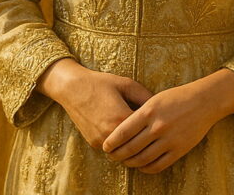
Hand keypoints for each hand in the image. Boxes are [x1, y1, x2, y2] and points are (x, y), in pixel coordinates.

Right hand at [38, 59, 152, 150]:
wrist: (72, 88)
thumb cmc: (101, 83)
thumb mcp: (126, 84)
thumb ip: (145, 96)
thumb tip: (161, 108)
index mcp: (121, 118)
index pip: (146, 131)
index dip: (154, 127)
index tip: (161, 121)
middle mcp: (110, 134)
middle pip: (136, 146)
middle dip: (145, 140)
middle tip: (153, 132)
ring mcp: (100, 141)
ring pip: (123, 151)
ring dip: (132, 145)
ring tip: (140, 133)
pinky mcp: (93, 143)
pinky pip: (112, 149)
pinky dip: (120, 145)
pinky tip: (126, 133)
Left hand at [102, 81, 219, 173]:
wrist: (203, 101)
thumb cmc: (177, 97)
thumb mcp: (155, 99)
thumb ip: (140, 113)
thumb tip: (122, 130)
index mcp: (149, 111)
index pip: (123, 132)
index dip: (111, 142)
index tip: (105, 146)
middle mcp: (157, 127)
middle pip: (130, 148)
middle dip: (117, 155)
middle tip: (112, 156)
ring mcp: (169, 140)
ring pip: (142, 159)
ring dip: (130, 163)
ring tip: (125, 161)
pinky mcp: (179, 150)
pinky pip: (158, 165)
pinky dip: (146, 168)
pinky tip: (142, 165)